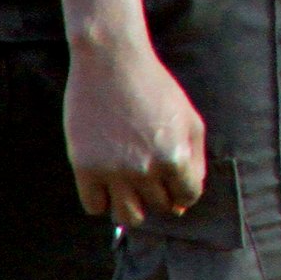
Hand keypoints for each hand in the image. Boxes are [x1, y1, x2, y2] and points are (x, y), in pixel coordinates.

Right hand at [65, 41, 206, 228]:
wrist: (112, 62)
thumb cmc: (155, 88)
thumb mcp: (190, 119)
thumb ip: (195, 161)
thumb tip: (184, 203)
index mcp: (175, 157)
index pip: (187, 197)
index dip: (183, 189)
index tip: (173, 177)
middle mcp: (145, 169)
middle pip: (159, 207)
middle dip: (159, 193)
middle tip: (150, 171)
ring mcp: (113, 171)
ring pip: (127, 217)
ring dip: (133, 207)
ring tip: (130, 186)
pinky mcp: (84, 168)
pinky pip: (95, 207)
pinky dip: (102, 200)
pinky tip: (106, 179)